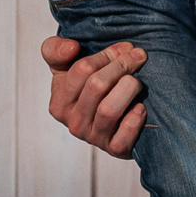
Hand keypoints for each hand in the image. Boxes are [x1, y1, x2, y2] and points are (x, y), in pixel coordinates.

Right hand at [43, 36, 145, 157]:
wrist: (112, 118)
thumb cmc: (87, 88)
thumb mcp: (64, 67)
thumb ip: (55, 50)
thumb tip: (71, 47)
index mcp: (58, 103)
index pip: (81, 70)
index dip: (106, 54)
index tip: (124, 48)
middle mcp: (73, 123)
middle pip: (97, 86)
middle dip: (122, 65)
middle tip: (139, 56)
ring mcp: (94, 138)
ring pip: (109, 109)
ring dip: (129, 88)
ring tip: (138, 81)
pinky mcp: (115, 150)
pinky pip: (124, 135)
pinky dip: (135, 118)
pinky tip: (140, 106)